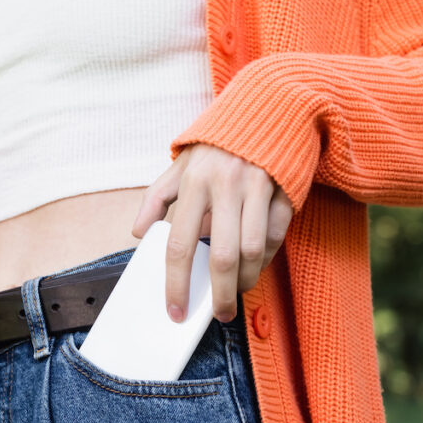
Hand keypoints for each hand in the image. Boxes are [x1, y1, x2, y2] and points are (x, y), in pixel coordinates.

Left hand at [131, 144, 292, 323]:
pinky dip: (267, 258)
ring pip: (253, 251)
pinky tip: (256, 265)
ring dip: (245, 279)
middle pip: (221, 256)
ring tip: (235, 291)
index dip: (176, 284)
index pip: (179, 244)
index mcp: (193, 181)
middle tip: (218, 314)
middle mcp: (225, 185)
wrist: (268, 108)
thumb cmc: (217, 145)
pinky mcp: (284, 190)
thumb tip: (138, 233)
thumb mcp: (180, 164)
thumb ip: (156, 198)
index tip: (176, 310)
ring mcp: (258, 188)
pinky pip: (276, 236)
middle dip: (219, 294)